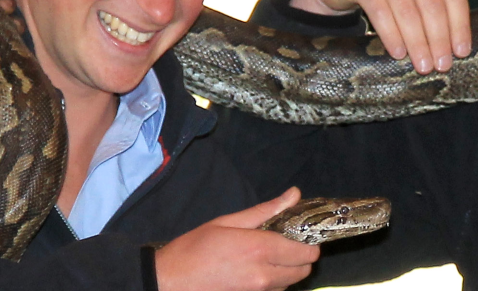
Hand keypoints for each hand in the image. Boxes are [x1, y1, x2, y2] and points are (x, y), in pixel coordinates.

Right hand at [155, 187, 319, 290]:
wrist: (169, 281)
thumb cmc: (195, 248)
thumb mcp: (228, 222)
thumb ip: (266, 211)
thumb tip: (294, 195)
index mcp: (261, 250)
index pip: (306, 252)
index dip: (308, 243)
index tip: (299, 235)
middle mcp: (264, 276)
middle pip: (303, 271)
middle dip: (300, 258)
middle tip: (284, 246)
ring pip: (289, 284)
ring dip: (286, 272)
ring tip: (266, 259)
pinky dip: (272, 285)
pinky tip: (255, 273)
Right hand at [291, 0, 477, 73]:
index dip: (460, 25)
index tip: (462, 53)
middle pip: (431, 4)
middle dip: (439, 39)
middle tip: (442, 67)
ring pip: (406, 10)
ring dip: (417, 42)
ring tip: (422, 66)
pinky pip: (379, 10)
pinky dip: (390, 34)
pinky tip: (397, 54)